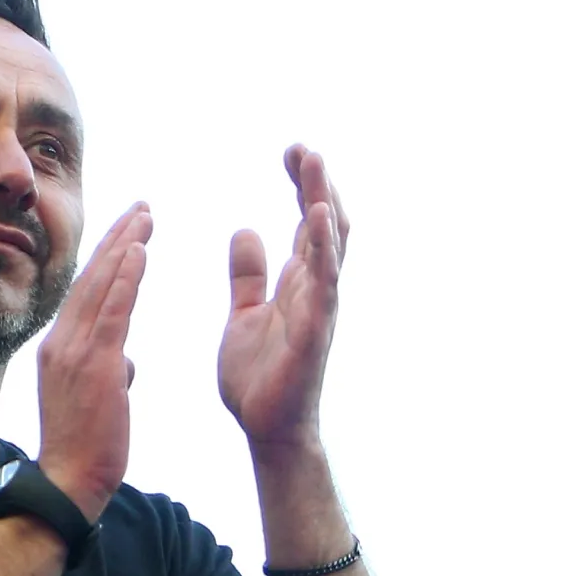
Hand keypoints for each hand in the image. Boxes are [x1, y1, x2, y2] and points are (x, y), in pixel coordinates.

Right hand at [36, 204, 151, 521]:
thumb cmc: (84, 449)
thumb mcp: (93, 401)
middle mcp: (62, 341)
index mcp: (60, 348)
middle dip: (118, 238)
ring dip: (126, 245)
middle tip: (142, 207)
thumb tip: (125, 363)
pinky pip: (113, 310)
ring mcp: (75, 351)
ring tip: (146, 215)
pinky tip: (139, 250)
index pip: (85, 292)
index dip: (108, 258)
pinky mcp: (95, 364)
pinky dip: (125, 277)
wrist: (69, 482)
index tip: (127, 231)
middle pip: (92, 278)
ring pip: (102, 285)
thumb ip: (109, 373)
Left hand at [219, 145, 348, 448]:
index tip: (291, 151)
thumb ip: (248, 275)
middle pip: (325, 224)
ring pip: (330, 245)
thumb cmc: (260, 377)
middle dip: (316, 183)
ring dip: (323, 202)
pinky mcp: (314, 331)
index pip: (307, 222)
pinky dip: (324, 249)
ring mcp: (319, 308)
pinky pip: (324, 283)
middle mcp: (316, 289)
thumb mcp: (245, 313)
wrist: (265, 428)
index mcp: (299, 283)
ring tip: (314, 164)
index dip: (302, 185)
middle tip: (303, 147)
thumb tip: (246, 230)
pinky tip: (317, 217)